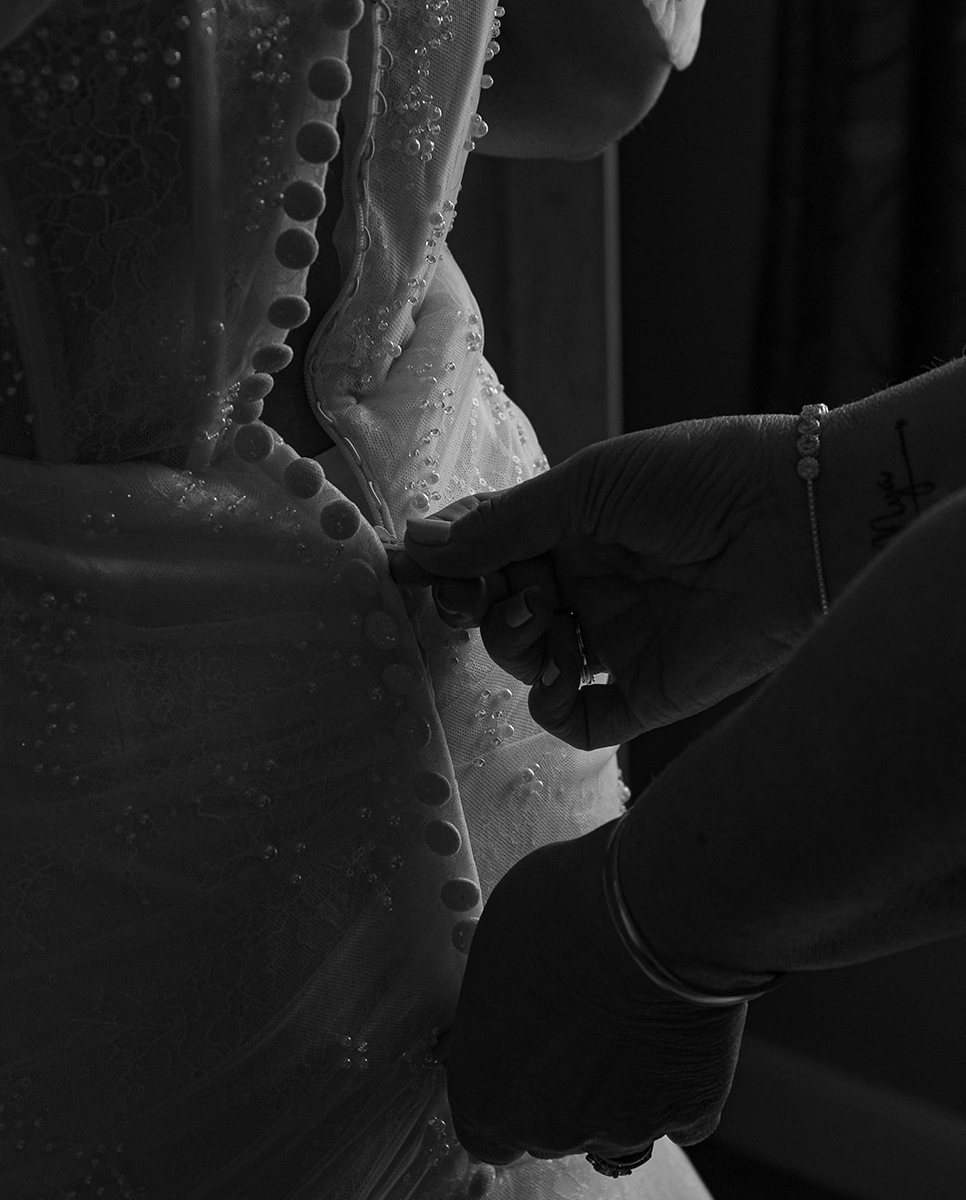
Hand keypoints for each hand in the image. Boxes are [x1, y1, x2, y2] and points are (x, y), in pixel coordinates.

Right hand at [391, 415, 817, 747]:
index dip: (448, 557)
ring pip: (529, 660)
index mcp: (575, 523)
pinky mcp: (648, 691)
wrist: (794, 522)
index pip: (491, 544)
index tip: (405, 566)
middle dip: (474, 602)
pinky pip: (579, 721)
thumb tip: (418, 543)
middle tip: (469, 598)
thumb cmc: (695, 479)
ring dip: (512, 644)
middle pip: (500, 606)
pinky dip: (553, 707)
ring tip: (535, 619)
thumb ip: (502, 525)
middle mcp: (591, 582)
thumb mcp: (586, 487)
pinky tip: (561, 677)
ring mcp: (617, 638)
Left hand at [444, 821, 744, 1164]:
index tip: (514, 1053)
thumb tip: (500, 1014)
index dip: (500, 1093)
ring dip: (615, 1087)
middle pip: (548, 1129)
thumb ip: (493, 1009)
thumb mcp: (493, 948)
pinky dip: (673, 1084)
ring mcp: (624, 1129)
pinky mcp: (689, 1112)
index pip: (482, 1131)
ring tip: (626, 1014)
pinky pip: (677, 1113)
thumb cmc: (560, 915)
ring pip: (615, 1126)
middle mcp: (551, 1131)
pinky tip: (670, 1031)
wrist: (656, 915)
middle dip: (557, 1085)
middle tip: (574, 1018)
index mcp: (487, 1094)